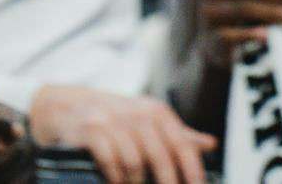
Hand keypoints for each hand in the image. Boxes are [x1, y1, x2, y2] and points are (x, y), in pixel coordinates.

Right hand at [31, 86, 215, 183]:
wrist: (70, 106)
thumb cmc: (118, 117)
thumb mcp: (150, 120)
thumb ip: (179, 134)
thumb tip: (211, 144)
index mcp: (157, 112)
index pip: (182, 144)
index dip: (192, 170)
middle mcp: (138, 114)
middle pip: (160, 156)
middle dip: (167, 183)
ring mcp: (114, 122)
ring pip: (135, 162)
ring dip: (137, 183)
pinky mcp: (92, 131)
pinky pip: (110, 160)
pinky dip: (116, 176)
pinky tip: (117, 182)